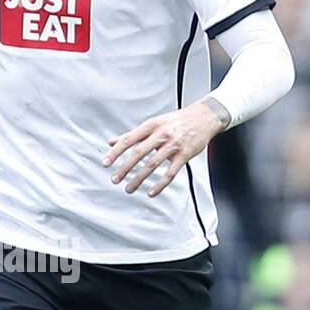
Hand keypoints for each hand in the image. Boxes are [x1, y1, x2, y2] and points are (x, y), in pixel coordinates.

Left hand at [101, 101, 226, 196]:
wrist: (204, 117)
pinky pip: (170, 173)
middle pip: (139, 153)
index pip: (129, 139)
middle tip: (115, 179)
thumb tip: (111, 141)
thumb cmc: (176, 121)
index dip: (115, 152)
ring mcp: (173, 145)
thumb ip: (133, 134)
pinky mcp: (184, 155)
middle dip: (125, 168)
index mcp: (151, 125)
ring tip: (129, 188)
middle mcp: (161, 134)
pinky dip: (160, 184)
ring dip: (139, 178)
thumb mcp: (153, 123)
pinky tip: (151, 192)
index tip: (105, 163)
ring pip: (153, 165)